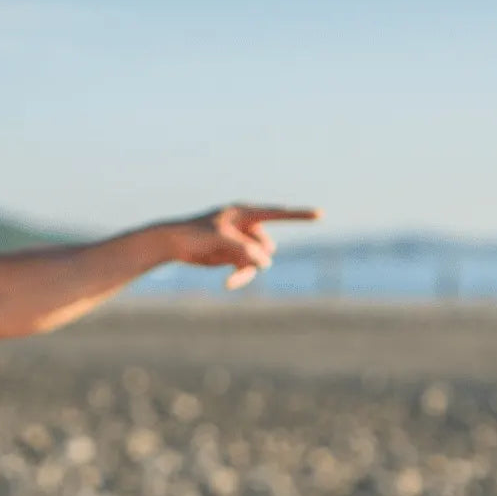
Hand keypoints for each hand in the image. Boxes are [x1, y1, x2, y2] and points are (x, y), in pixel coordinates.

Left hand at [165, 204, 320, 289]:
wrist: (175, 244)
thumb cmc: (195, 234)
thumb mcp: (220, 240)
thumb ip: (244, 249)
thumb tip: (266, 263)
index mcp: (245, 212)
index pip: (278, 213)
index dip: (300, 215)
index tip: (321, 214)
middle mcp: (247, 226)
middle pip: (266, 246)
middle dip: (255, 259)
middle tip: (235, 262)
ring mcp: (241, 241)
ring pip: (258, 261)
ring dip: (247, 271)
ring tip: (230, 279)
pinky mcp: (234, 255)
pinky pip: (248, 268)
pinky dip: (241, 276)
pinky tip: (228, 282)